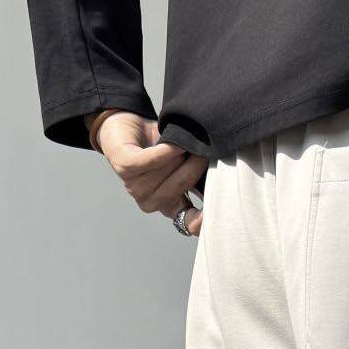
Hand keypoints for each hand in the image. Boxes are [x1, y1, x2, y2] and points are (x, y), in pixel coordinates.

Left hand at [93, 112, 205, 234]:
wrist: (125, 125)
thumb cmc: (159, 146)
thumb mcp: (184, 165)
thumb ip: (200, 179)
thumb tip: (224, 183)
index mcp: (170, 206)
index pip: (189, 223)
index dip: (201, 220)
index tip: (214, 214)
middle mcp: (152, 203)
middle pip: (184, 183)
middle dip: (196, 160)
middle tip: (200, 146)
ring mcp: (136, 188)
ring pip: (170, 168)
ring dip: (178, 149)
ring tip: (177, 140)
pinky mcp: (125, 167)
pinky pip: (152, 160)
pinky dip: (166, 150)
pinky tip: (173, 142)